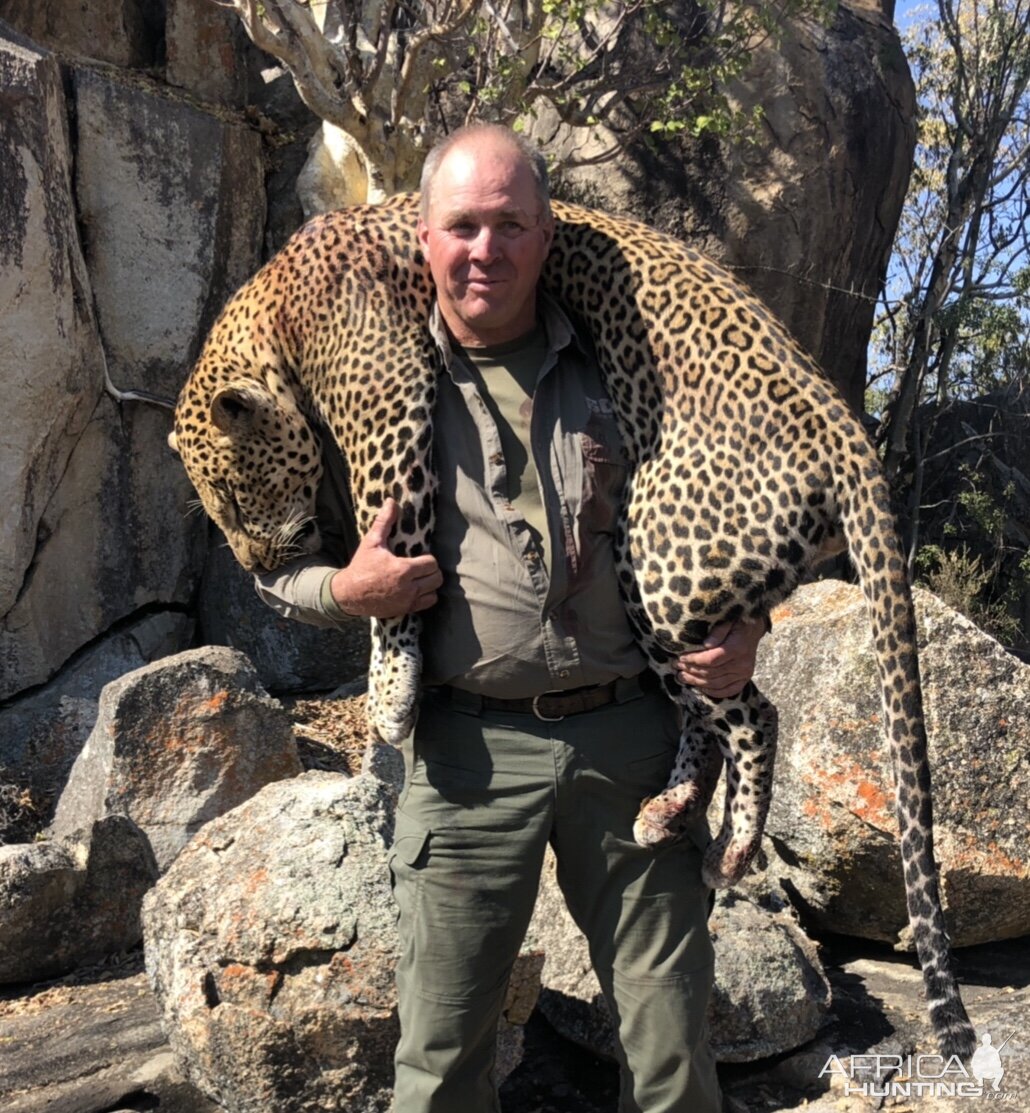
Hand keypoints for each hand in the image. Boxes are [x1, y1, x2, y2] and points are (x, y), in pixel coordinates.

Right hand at [329, 498, 442, 618]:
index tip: (419, 557)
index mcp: (403, 569)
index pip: (432, 563)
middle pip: (436, 578)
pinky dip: (426, 597)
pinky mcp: (405, 610)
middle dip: (432, 571)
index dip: (428, 558)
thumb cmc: (361, 566)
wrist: (348, 593)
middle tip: (422, 567)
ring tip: (421, 578)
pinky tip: (418, 590)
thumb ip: (384, 522)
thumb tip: (391, 501)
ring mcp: (407, 601)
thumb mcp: (371, 542)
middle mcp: (408, 587)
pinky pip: (427, 604)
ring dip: (430, 584)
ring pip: (434, 592)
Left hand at [676, 618, 766, 698]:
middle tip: (677, 666)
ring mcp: (744, 673)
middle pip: (711, 673)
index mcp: (738, 647)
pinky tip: (700, 687)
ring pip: (716, 683)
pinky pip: (728, 691)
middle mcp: (742, 663)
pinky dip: (713, 691)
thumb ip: (717, 631)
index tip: (681, 657)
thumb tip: (706, 645)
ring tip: (682, 676)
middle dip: (691, 670)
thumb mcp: (727, 621)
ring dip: (697, 682)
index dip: (694, 660)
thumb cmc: (735, 623)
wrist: (751, 630)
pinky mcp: (744, 679)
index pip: (711, 659)